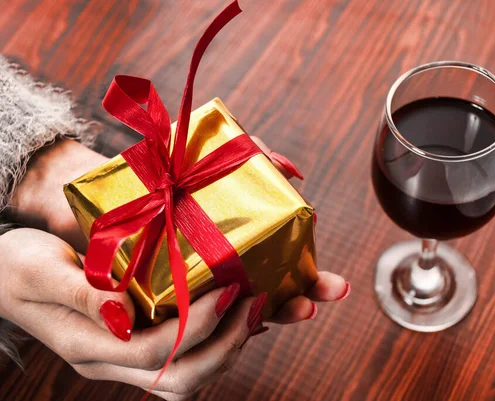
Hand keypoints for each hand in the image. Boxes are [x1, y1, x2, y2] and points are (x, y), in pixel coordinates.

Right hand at [0, 228, 272, 399]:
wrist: (4, 275)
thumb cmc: (15, 266)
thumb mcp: (40, 269)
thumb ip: (81, 292)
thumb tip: (124, 313)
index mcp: (87, 346)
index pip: (154, 352)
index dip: (196, 326)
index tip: (226, 290)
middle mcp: (111, 361)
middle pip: (179, 377)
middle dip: (225, 345)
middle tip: (252, 303)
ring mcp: (124, 357)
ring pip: (186, 376)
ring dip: (227, 346)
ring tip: (253, 307)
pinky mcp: (135, 343)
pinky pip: (183, 357)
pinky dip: (216, 340)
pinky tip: (236, 314)